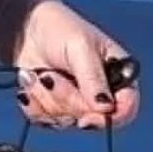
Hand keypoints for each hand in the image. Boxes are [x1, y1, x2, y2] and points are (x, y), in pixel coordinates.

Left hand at [12, 0, 139, 130]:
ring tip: (40, 73)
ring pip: (65, 122)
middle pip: (90, 119)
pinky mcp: (54, 112)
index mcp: (118, 76)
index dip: (108, 119)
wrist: (26, 30)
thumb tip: (105, 108)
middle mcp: (101, 96)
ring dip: (46, 97)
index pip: (126, 109)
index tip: (86, 119)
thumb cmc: (59, 30)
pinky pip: (45, 122)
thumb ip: (94, 78)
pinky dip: (34, 103)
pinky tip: (31, 83)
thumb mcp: (81, 48)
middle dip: (65, 98)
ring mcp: (77, 106)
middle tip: (50, 76)